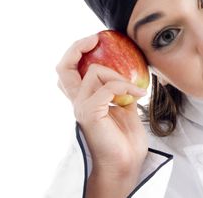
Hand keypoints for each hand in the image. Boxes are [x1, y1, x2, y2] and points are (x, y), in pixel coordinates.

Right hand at [56, 34, 147, 174]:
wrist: (126, 162)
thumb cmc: (125, 138)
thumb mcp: (124, 106)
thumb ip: (119, 89)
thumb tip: (129, 73)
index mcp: (83, 99)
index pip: (67, 71)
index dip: (76, 52)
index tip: (95, 40)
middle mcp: (77, 102)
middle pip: (63, 68)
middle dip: (77, 48)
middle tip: (95, 39)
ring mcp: (81, 107)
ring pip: (94, 72)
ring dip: (119, 75)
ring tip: (136, 89)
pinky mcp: (90, 113)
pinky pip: (108, 87)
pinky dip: (126, 86)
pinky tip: (138, 96)